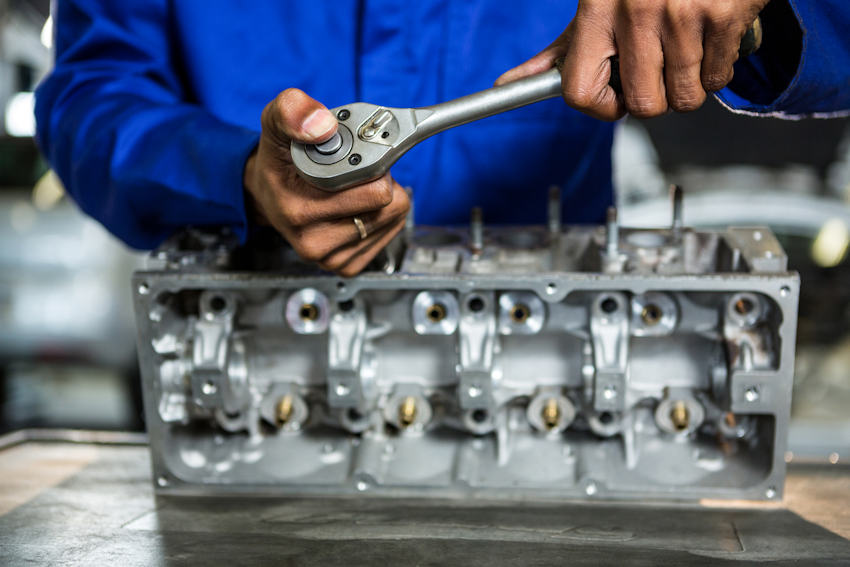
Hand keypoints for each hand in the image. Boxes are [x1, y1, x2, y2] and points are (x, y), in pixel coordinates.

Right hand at [244, 89, 409, 276]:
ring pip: (392, 220)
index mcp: (300, 210)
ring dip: (380, 198)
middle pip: (390, 206)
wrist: (268, 193)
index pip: (376, 192)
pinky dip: (380, 216)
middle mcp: (314, 242)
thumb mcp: (275, 124)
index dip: (376, 164)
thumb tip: (324, 126)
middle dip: (380, 179)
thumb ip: (293, 111)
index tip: (361, 154)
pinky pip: (388, 235)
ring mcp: (331, 258)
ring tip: (354, 186)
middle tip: (357, 168)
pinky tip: (357, 205)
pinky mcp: (346, 266)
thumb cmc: (279, 162)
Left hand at [496, 0, 768, 119]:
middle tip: (658, 71)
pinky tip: (709, 39)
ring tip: (685, 49)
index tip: (615, 100)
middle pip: (643, 105)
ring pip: (684, 97)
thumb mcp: (597, 4)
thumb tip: (508, 85)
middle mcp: (636, 10)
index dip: (601, 107)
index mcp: (596, 9)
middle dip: (655, 98)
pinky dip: (717, 68)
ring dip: (688, 84)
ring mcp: (681, 14)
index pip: (579, 91)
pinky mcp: (723, 15)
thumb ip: (562, 50)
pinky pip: (718, 77)